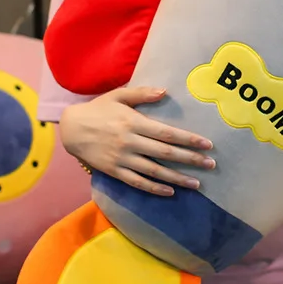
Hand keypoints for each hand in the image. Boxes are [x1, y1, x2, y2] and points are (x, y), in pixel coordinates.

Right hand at [59, 86, 214, 195]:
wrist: (70, 129)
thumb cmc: (98, 109)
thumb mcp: (118, 95)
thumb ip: (142, 93)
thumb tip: (165, 92)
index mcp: (134, 122)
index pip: (167, 133)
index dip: (189, 139)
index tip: (207, 144)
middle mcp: (130, 142)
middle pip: (166, 153)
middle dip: (190, 159)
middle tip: (211, 164)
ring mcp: (122, 159)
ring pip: (154, 171)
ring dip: (177, 178)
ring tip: (197, 183)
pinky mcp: (114, 171)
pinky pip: (137, 182)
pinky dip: (154, 188)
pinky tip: (170, 192)